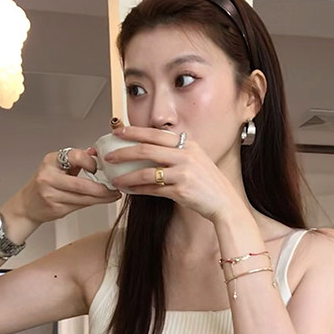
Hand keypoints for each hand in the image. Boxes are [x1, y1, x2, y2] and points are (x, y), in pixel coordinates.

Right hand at [3, 147, 120, 230]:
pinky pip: (80, 206)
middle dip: (102, 188)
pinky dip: (93, 203)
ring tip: (113, 195)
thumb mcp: (56, 166)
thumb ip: (76, 161)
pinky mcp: (55, 208)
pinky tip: (101, 200)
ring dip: (101, 197)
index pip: (75, 157)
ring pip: (83, 198)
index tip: (98, 168)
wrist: (28, 204)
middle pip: (82, 184)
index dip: (90, 163)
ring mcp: (51, 194)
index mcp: (50, 161)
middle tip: (115, 188)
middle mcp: (49, 177)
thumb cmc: (45, 183)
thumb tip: (96, 154)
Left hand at [103, 127, 240, 222]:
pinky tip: (130, 191)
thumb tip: (152, 149)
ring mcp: (183, 173)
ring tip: (115, 179)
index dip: (134, 131)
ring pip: (146, 172)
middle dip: (124, 152)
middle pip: (147, 149)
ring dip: (127, 176)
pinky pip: (153, 189)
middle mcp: (185, 155)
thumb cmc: (209, 183)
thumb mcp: (196, 159)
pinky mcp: (180, 191)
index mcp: (188, 144)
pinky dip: (139, 190)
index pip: (155, 133)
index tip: (118, 132)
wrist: (224, 202)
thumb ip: (177, 152)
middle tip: (109, 156)